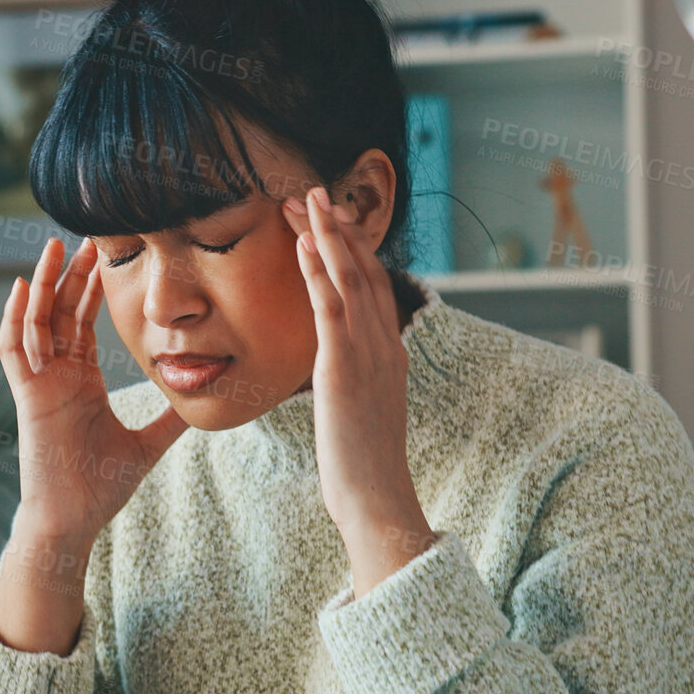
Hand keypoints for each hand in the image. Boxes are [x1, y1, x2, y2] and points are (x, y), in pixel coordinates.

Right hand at [0, 237, 191, 542]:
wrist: (74, 519)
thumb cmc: (100, 487)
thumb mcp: (148, 443)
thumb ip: (170, 419)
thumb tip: (203, 401)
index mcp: (80, 381)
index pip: (83, 322)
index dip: (92, 288)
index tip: (107, 255)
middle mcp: (57, 375)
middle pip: (60, 311)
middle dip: (71, 273)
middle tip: (87, 234)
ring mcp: (39, 384)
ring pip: (34, 321)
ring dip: (42, 283)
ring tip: (53, 246)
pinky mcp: (27, 397)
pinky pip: (14, 350)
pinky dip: (14, 318)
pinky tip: (20, 287)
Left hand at [282, 187, 433, 596]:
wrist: (376, 500)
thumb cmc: (362, 468)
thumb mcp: (362, 414)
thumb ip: (356, 384)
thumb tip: (341, 375)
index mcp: (390, 355)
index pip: (375, 287)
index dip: (354, 251)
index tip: (331, 221)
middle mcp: (385, 345)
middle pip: (364, 271)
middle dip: (338, 228)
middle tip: (314, 193)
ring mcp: (368, 353)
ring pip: (350, 277)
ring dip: (326, 234)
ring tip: (305, 199)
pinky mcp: (344, 367)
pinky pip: (330, 306)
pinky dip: (318, 270)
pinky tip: (302, 244)